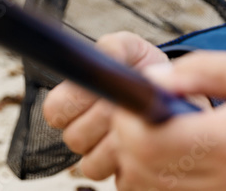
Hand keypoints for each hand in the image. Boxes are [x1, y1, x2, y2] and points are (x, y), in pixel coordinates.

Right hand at [41, 31, 168, 178]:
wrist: (171, 92)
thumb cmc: (143, 70)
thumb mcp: (129, 49)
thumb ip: (112, 47)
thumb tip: (104, 57)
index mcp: (75, 101)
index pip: (54, 111)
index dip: (74, 103)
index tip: (98, 92)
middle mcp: (84, 131)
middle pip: (75, 138)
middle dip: (103, 119)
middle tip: (126, 105)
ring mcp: (102, 156)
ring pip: (93, 164)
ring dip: (119, 143)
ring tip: (139, 123)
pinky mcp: (125, 175)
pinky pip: (122, 179)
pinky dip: (138, 163)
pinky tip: (148, 142)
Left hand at [108, 51, 225, 190]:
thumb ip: (206, 70)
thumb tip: (155, 77)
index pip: (152, 141)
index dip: (130, 118)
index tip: (136, 97)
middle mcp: (221, 181)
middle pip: (139, 171)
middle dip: (128, 138)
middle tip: (145, 112)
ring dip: (137, 162)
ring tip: (160, 134)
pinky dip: (154, 181)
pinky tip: (174, 157)